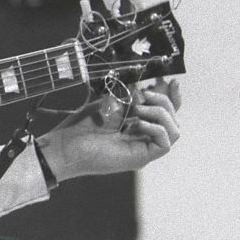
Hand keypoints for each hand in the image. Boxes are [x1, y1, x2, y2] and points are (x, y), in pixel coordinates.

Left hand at [38, 79, 181, 180]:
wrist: (65, 146)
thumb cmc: (80, 127)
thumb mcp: (108, 104)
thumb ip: (129, 97)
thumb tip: (147, 86)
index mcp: (136, 127)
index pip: (165, 113)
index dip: (173, 98)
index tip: (172, 81)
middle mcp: (143, 139)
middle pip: (173, 120)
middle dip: (164, 101)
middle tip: (143, 93)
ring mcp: (143, 149)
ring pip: (174, 131)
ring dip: (160, 113)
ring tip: (138, 107)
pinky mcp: (141, 158)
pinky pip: (164, 143)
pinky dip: (156, 128)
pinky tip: (137, 122)